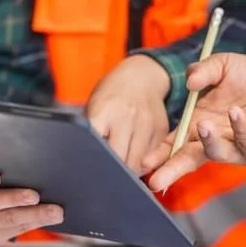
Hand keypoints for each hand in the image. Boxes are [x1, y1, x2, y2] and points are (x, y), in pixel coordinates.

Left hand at [86, 55, 170, 174]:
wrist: (142, 76)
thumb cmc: (112, 95)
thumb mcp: (94, 107)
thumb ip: (91, 132)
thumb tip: (84, 157)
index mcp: (104, 112)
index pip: (98, 147)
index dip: (95, 161)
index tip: (93, 167)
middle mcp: (127, 117)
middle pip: (120, 160)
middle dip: (114, 170)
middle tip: (108, 169)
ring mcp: (146, 124)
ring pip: (138, 164)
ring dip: (130, 170)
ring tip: (123, 163)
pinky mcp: (161, 130)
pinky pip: (153, 159)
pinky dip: (144, 163)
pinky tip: (136, 154)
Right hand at [142, 53, 245, 191]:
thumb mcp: (225, 66)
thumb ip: (205, 70)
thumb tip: (190, 82)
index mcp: (200, 124)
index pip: (175, 143)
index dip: (160, 153)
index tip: (144, 162)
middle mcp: (216, 141)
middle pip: (190, 159)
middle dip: (173, 169)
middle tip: (156, 180)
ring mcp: (238, 148)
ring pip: (218, 154)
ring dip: (208, 142)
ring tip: (203, 126)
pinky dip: (240, 129)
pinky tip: (234, 112)